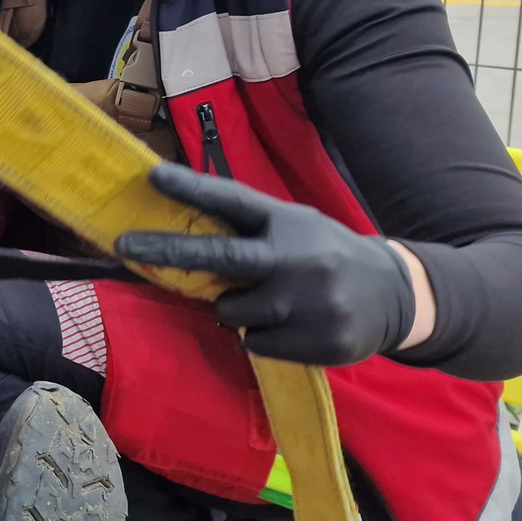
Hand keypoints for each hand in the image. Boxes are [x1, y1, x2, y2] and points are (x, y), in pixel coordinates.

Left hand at [116, 163, 415, 365]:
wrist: (398, 295)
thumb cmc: (328, 256)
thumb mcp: (298, 228)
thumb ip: (252, 230)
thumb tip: (182, 230)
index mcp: (289, 223)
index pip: (233, 201)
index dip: (191, 189)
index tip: (151, 176)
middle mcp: (297, 259)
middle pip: (219, 257)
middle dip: (167, 251)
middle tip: (123, 244)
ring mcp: (307, 302)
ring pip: (230, 313)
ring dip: (235, 309)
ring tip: (273, 300)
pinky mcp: (316, 340)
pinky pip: (255, 343)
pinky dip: (262, 336)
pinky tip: (293, 324)